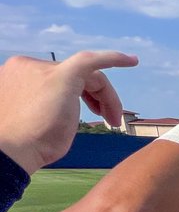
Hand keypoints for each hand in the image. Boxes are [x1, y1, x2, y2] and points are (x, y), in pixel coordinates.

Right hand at [0, 50, 138, 173]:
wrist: (9, 152)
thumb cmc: (22, 146)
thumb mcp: (31, 120)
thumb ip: (47, 107)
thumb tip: (57, 114)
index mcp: (19, 74)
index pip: (58, 78)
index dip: (79, 95)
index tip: (91, 111)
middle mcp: (29, 66)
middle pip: (76, 77)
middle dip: (96, 97)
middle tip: (109, 120)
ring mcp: (43, 69)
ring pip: (89, 76)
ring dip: (106, 97)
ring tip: (113, 121)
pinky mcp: (62, 75)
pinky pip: (91, 61)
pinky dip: (114, 58)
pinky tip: (132, 61)